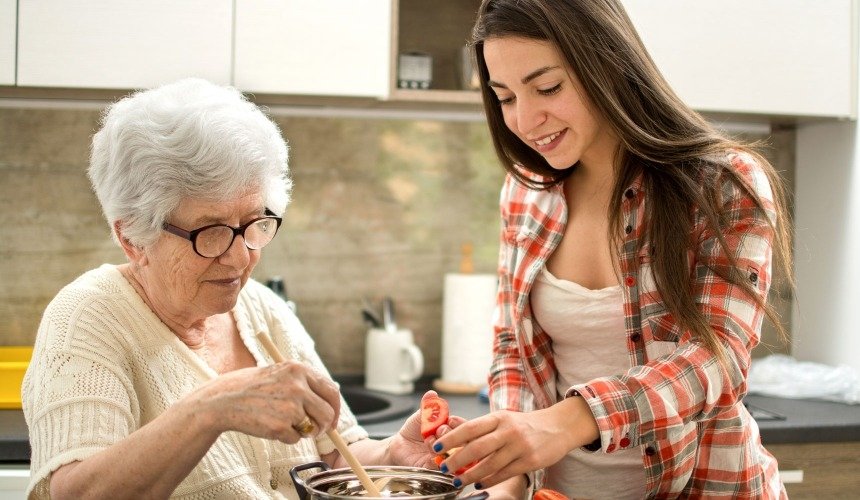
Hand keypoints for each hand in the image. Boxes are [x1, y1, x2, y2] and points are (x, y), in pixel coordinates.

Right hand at [194, 361, 341, 442]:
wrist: (223, 399)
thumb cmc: (252, 387)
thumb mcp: (281, 373)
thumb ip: (304, 383)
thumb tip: (330, 402)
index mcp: (299, 370)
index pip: (332, 391)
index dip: (335, 408)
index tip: (333, 419)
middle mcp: (298, 386)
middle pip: (327, 413)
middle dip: (324, 426)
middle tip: (314, 430)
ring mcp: (289, 407)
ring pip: (312, 428)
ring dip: (303, 431)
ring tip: (284, 422)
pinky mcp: (280, 426)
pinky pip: (295, 439)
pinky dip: (286, 438)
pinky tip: (269, 426)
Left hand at [386, 391, 465, 468]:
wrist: (399, 445)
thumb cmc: (413, 430)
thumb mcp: (420, 416)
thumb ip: (428, 406)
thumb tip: (432, 393)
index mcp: (452, 431)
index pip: (465, 428)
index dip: (458, 424)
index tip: (449, 419)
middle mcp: (452, 445)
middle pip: (463, 442)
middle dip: (449, 433)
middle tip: (438, 429)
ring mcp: (445, 458)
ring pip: (452, 454)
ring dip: (441, 444)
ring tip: (429, 439)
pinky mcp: (435, 470)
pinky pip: (441, 466)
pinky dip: (435, 456)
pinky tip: (428, 449)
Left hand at [433, 397, 596, 487]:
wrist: (557, 427)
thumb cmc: (524, 424)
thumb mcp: (504, 418)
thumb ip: (482, 427)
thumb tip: (452, 431)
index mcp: (498, 417)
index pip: (470, 427)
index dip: (450, 438)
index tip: (435, 446)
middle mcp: (508, 430)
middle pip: (477, 447)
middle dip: (456, 459)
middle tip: (443, 468)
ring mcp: (520, 446)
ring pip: (490, 464)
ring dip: (471, 475)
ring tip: (457, 481)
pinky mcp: (530, 461)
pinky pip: (505, 474)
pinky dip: (489, 481)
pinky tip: (480, 485)